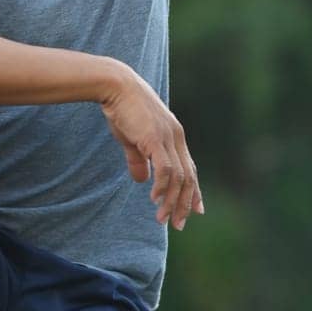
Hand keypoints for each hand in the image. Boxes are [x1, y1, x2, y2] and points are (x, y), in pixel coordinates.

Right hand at [99, 66, 204, 230]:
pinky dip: (162, 186)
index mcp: (174, 136)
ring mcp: (167, 137)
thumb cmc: (122, 109)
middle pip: (188, 177)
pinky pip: (165, 169)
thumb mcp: (132, 139)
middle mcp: (176, 137)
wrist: (116, 86)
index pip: (190, 168)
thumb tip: (142, 180)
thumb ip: (139, 160)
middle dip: (184, 203)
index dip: (194, 191)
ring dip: (171, 200)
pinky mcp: (155, 138)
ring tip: (162, 219)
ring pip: (178, 177)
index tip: (196, 211)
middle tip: (178, 224)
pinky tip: (155, 199)